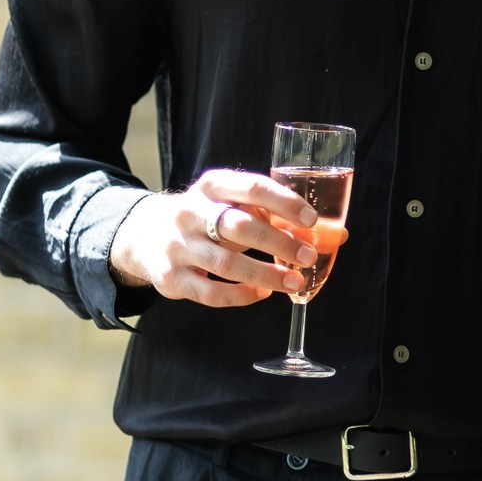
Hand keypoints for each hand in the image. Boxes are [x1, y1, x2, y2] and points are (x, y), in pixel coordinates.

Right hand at [109, 170, 320, 306]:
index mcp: (211, 186)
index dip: (283, 202)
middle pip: (239, 227)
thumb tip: (336, 235)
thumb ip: (277, 216)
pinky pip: (211, 292)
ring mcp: (177, 246)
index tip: (311, 219)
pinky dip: (241, 294)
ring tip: (294, 281)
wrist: (145, 235)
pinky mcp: (171, 277)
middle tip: (308, 256)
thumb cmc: (207, 218)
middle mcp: (190, 212)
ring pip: (226, 263)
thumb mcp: (232, 204)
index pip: (250, 187)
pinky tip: (262, 292)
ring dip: (266, 274)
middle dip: (279, 243)